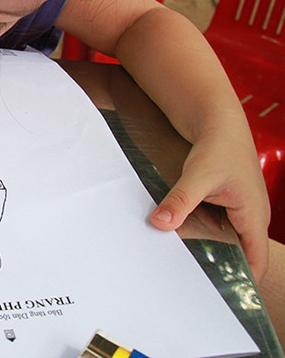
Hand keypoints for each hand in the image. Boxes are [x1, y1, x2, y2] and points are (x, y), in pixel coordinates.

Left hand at [150, 126, 269, 279]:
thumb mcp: (198, 176)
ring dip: (209, 249)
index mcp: (254, 216)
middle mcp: (251, 217)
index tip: (220, 295)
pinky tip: (182, 238)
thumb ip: (180, 200)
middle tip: (193, 284)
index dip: (243, 280)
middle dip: (220, 268)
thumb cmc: (218, 148)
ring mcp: (240, 211)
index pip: (256, 260)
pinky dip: (203, 234)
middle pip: (240, 254)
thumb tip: (161, 223)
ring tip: (184, 267)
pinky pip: (218, 227)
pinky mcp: (227, 204)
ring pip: (227, 240)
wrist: (218, 123)